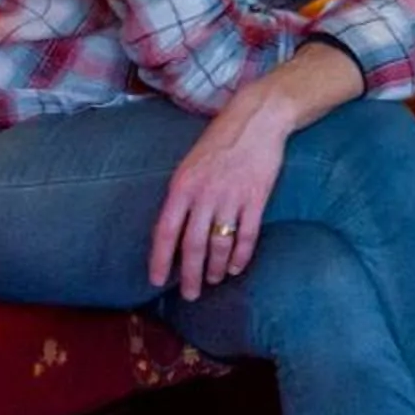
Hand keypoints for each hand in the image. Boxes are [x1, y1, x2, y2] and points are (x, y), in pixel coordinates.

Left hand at [147, 76, 303, 301]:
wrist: (257, 119)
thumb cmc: (220, 141)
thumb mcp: (190, 165)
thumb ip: (182, 196)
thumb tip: (175, 230)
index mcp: (182, 187)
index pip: (165, 232)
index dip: (160, 259)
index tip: (157, 280)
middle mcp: (205, 195)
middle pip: (193, 245)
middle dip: (191, 275)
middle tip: (191, 294)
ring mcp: (232, 198)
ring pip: (220, 244)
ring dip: (216, 268)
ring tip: (214, 280)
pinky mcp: (256, 199)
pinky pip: (246, 236)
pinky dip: (241, 255)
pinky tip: (236, 267)